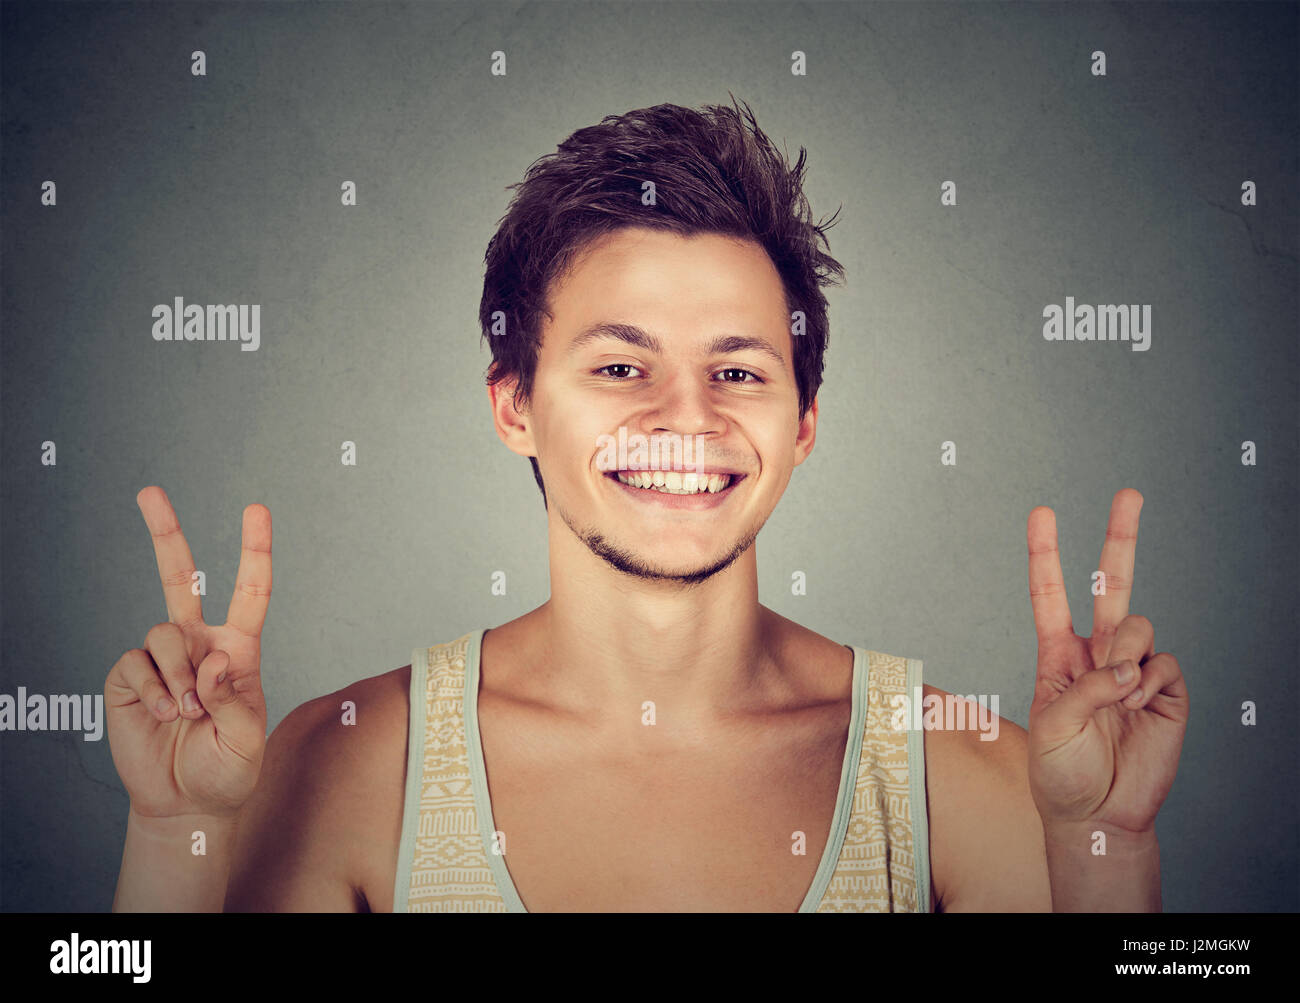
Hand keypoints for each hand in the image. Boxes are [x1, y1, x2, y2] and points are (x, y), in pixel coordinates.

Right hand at [104, 486, 271, 819]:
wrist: (186, 802)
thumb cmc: (227, 768)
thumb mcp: (248, 738)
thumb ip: (235, 698)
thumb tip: (212, 661)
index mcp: (239, 649)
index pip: (250, 591)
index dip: (254, 549)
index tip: (256, 509)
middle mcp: (199, 644)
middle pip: (181, 577)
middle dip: (164, 532)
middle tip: (149, 492)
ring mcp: (163, 658)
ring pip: (164, 631)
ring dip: (177, 674)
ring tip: (186, 712)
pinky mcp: (130, 677)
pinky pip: (136, 662)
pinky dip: (153, 690)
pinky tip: (162, 714)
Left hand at [1025, 488, 1188, 834]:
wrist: (1099, 815)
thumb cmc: (1061, 772)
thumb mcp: (1051, 726)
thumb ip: (1084, 687)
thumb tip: (1126, 666)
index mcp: (1057, 655)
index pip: (1051, 593)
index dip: (1046, 553)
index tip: (1042, 512)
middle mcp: (1097, 654)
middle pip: (1110, 584)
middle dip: (1120, 536)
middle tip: (1130, 493)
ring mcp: (1134, 669)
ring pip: (1138, 626)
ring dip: (1124, 655)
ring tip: (1116, 694)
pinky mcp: (1167, 690)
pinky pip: (1162, 664)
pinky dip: (1147, 685)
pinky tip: (1138, 708)